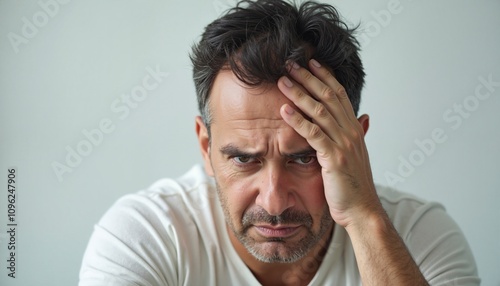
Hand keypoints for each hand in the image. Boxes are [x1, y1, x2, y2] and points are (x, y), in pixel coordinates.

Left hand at [277, 59, 379, 227]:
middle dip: (308, 78)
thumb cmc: (354, 184)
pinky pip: (313, 134)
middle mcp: (350, 131)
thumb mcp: (357, 155)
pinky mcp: (333, 157)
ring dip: (299, 94)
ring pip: (319, 111)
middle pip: (328, 96)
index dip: (325, 76)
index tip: (311, 62)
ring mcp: (343, 143)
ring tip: (281, 81)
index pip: (339, 95)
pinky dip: (297, 120)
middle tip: (290, 64)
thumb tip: (363, 118)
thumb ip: (357, 134)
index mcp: (354, 129)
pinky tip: (284, 111)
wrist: (361, 209)